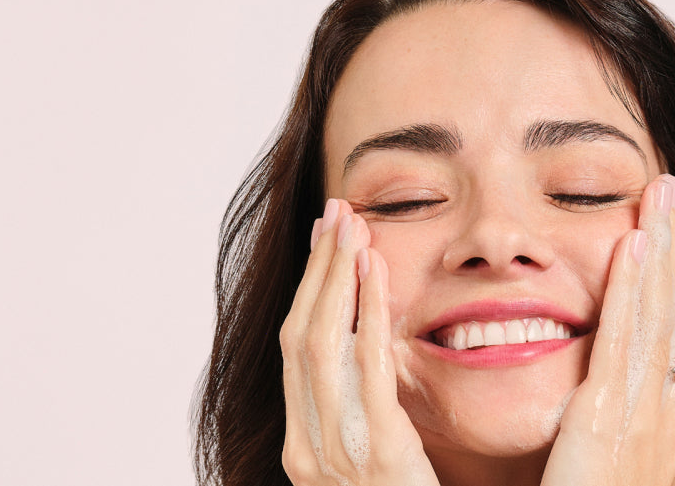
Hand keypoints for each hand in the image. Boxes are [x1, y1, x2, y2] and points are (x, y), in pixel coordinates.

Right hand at [279, 199, 440, 485]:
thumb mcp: (373, 463)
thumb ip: (362, 414)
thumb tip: (367, 350)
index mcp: (303, 445)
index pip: (296, 349)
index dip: (308, 290)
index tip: (324, 241)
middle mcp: (306, 447)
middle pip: (299, 336)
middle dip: (317, 270)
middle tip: (336, 214)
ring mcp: (335, 454)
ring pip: (320, 344)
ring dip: (335, 279)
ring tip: (351, 228)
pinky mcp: (378, 456)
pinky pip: (366, 371)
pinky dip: (366, 315)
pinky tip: (376, 274)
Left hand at [541, 174, 674, 485]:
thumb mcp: (618, 455)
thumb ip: (620, 412)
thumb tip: (610, 378)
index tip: (674, 229)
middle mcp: (673, 411)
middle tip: (671, 193)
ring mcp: (649, 414)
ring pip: (661, 315)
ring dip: (661, 252)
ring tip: (658, 199)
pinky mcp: (609, 416)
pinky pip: (624, 340)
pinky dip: (632, 290)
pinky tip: (632, 248)